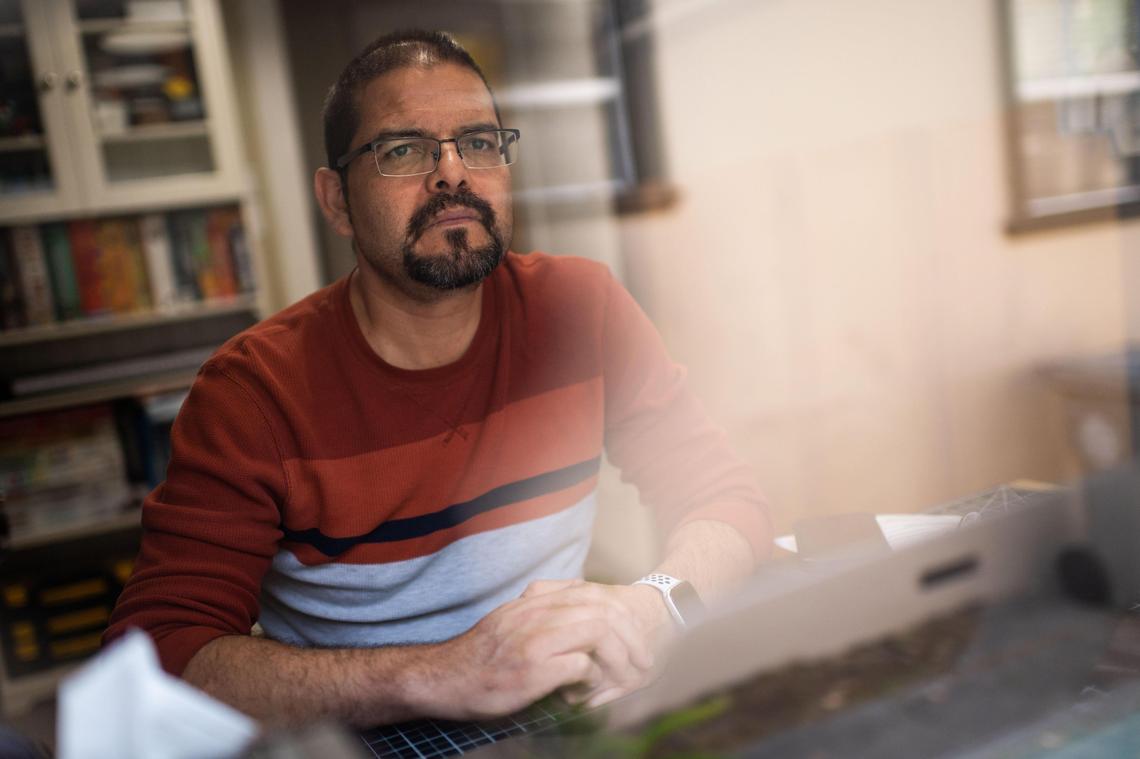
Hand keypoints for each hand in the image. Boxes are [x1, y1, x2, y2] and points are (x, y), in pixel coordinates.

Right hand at [411, 579, 672, 719]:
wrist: (442, 679)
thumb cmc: (481, 657)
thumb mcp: (511, 620)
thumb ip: (541, 611)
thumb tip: (579, 608)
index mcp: (534, 601)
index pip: (591, 593)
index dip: (619, 613)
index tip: (633, 635)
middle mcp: (536, 614)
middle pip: (602, 609)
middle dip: (631, 635)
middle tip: (644, 659)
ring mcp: (534, 640)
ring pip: (598, 631)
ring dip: (619, 656)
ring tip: (628, 675)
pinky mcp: (532, 670)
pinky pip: (580, 665)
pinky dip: (592, 677)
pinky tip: (586, 689)